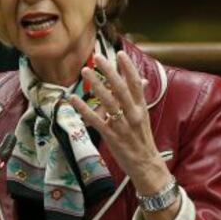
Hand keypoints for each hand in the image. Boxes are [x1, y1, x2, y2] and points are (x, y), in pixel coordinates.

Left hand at [70, 51, 169, 193]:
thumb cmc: (142, 140)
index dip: (128, 68)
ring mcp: (122, 126)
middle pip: (121, 89)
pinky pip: (96, 121)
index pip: (136, 84)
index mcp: (142, 108)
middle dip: (109, 71)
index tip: (119, 53)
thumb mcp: (144, 117)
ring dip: (95, 86)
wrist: (146, 165)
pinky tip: (73, 100)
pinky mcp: (112, 137)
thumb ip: (139, 98)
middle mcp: (133, 115)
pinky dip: (84, 110)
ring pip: (108, 102)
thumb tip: (140, 80)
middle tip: (97, 57)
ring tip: (85, 72)